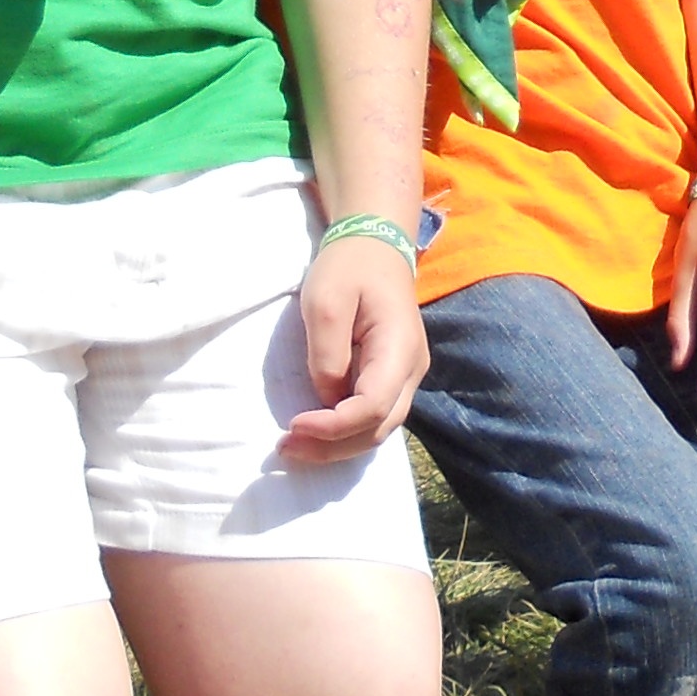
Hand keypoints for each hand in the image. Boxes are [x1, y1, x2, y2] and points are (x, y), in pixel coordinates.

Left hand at [286, 233, 427, 460]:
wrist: (375, 246)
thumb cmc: (348, 268)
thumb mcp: (324, 302)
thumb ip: (326, 355)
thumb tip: (326, 399)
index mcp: (399, 347)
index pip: (373, 406)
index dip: (334, 426)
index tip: (293, 425)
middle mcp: (411, 370)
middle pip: (379, 429)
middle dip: (332, 447)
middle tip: (285, 448)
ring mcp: (406, 376)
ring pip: (378, 429)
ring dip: (337, 445)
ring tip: (294, 447)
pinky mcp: (392, 377)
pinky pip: (373, 417)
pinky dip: (344, 432)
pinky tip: (314, 433)